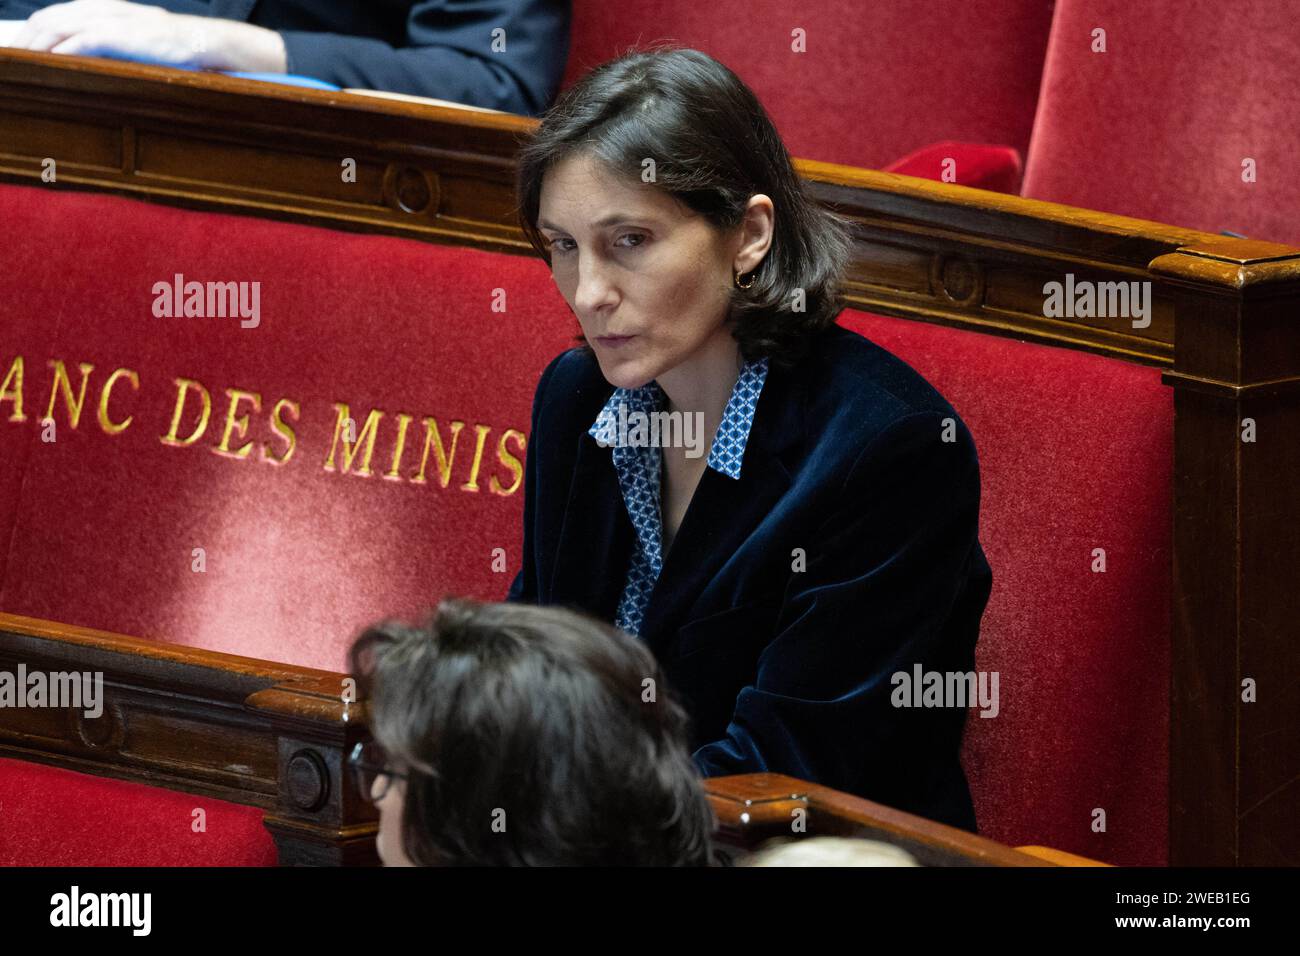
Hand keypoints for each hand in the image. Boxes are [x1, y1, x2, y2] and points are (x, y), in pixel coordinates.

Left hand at [14, 0, 285, 72]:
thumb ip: (114, 43)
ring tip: (21, 60)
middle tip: (11, 56)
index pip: (57, 13)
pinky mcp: (121, 35)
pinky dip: (61, 49)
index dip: (34, 28)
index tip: (20, 46)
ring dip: (36, 44)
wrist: (206, 42)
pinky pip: (81, 39)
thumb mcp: (139, 39)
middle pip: (50, 18)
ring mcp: (111, 20)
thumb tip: (93, 61)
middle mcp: (102, 8)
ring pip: (59, 26)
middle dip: (26, 37)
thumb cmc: (177, 48)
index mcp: (104, 8)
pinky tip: (48, 59)